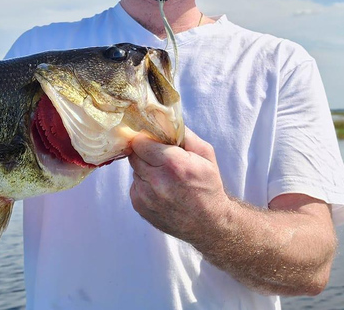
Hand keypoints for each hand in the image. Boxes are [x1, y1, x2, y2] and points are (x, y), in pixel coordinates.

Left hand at [128, 127, 230, 243]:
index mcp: (173, 164)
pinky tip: (160, 190)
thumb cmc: (208, 185)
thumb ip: (183, 134)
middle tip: (159, 158)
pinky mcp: (139, 206)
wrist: (208, 223)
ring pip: (134, 170)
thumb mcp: (205, 154)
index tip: (153, 141)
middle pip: (134, 155)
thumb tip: (163, 119)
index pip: (140, 141)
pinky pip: (134, 185)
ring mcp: (146, 196)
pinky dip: (143, 184)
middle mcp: (156, 181)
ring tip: (164, 177)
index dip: (147, 139)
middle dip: (145, 153)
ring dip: (145, 169)